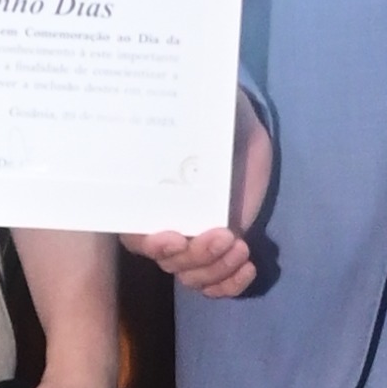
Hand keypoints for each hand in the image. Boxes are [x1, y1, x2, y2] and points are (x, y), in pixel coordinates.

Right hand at [126, 94, 274, 300]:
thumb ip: (177, 117)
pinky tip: (248, 267)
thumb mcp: (195, 116)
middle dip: (197, 256)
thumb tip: (165, 103)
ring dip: (218, 270)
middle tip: (226, 235)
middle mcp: (166, 226)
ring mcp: (195, 241)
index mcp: (149, 201)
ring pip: (194, 277)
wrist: (241, 134)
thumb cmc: (211, 121)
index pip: (138, 236)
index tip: (173, 236)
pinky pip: (217, 283)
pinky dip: (231, 284)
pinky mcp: (222, 250)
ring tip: (242, 248)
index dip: (152, 245)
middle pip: (170, 264)